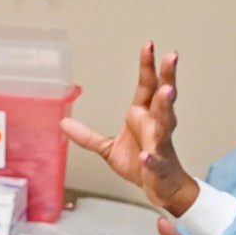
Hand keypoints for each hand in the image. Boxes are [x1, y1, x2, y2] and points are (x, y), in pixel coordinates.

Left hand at [62, 42, 199, 214]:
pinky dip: (151, 158)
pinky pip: (155, 160)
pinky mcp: (160, 166)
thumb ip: (87, 136)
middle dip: (167, 76)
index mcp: (143, 116)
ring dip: (166, 108)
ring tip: (167, 93)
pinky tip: (146, 156)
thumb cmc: (142, 165)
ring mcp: (160, 144)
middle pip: (163, 96)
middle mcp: (155, 125)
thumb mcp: (108, 148)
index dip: (148, 66)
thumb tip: (64, 122)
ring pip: (166, 122)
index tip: (149, 45)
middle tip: (171, 56)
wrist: (162, 189)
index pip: (147, 85)